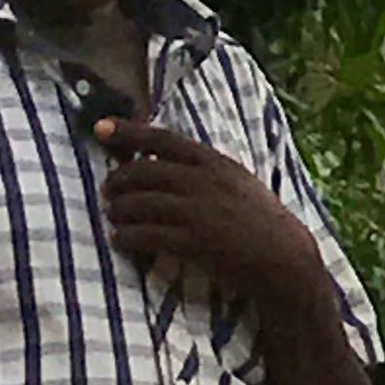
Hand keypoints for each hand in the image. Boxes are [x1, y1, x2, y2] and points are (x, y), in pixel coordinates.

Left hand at [98, 119, 324, 302]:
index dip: (128, 132)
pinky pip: (146, 236)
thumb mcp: (237, 179)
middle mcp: (202, 181)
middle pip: (144, 172)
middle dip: (117, 180)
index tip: (101, 128)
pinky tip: (118, 239)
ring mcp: (196, 212)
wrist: (282, 257)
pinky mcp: (193, 242)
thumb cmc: (261, 218)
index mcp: (213, 161)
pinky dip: (126, 237)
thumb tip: (169, 164)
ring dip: (118, 210)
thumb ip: (205, 169)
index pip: (161, 139)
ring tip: (111, 215)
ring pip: (140, 204)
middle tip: (107, 189)